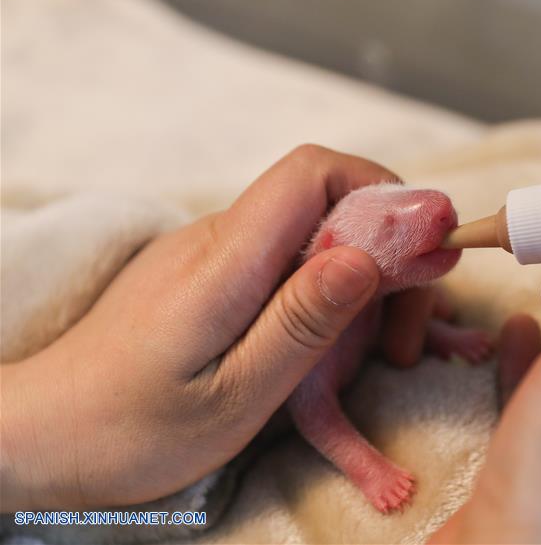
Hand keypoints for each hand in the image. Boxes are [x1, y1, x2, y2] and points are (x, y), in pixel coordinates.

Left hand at [1, 145, 395, 509]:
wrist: (47, 433)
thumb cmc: (132, 428)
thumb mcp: (231, 394)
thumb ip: (299, 323)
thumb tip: (365, 257)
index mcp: (227, 260)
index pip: (314, 172)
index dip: (383, 191)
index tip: (428, 246)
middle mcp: (221, 240)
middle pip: (328, 202)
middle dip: (388, 254)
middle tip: (405, 337)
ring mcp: (214, 255)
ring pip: (315, 235)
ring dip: (364, 283)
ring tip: (378, 355)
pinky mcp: (213, 276)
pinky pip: (289, 262)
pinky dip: (332, 294)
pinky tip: (340, 345)